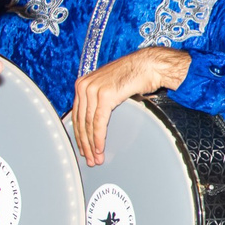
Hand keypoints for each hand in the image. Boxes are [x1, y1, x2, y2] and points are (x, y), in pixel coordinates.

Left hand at [69, 47, 190, 164]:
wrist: (148, 65)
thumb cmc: (133, 76)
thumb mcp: (109, 87)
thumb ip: (99, 100)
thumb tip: (96, 120)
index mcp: (82, 84)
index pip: (77, 114)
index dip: (79, 134)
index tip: (83, 149)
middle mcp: (84, 86)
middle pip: (81, 121)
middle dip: (84, 143)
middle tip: (89, 159)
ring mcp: (93, 90)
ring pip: (89, 124)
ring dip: (92, 144)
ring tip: (96, 159)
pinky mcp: (104, 96)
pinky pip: (99, 122)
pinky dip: (99, 138)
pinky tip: (100, 149)